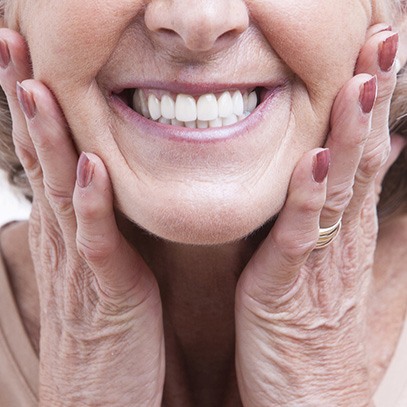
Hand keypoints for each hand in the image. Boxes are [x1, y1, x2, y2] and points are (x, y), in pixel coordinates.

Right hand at [0, 29, 164, 405]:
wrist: (98, 394)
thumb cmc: (105, 326)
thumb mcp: (97, 263)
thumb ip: (95, 223)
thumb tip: (96, 182)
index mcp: (67, 228)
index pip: (44, 155)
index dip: (33, 106)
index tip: (26, 56)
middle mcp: (65, 237)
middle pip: (40, 158)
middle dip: (26, 100)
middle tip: (13, 43)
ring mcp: (81, 263)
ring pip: (60, 188)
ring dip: (48, 138)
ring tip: (37, 85)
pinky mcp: (107, 290)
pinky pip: (97, 240)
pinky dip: (91, 202)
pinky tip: (88, 166)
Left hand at [235, 25, 399, 405]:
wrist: (305, 405)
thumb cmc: (310, 341)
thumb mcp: (326, 277)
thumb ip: (331, 229)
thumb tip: (344, 185)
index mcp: (342, 237)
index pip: (361, 161)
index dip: (369, 112)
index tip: (374, 65)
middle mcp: (338, 242)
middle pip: (358, 161)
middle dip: (369, 103)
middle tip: (382, 45)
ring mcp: (318, 264)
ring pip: (337, 189)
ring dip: (350, 136)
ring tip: (362, 83)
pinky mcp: (288, 289)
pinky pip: (299, 236)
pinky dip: (308, 198)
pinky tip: (315, 161)